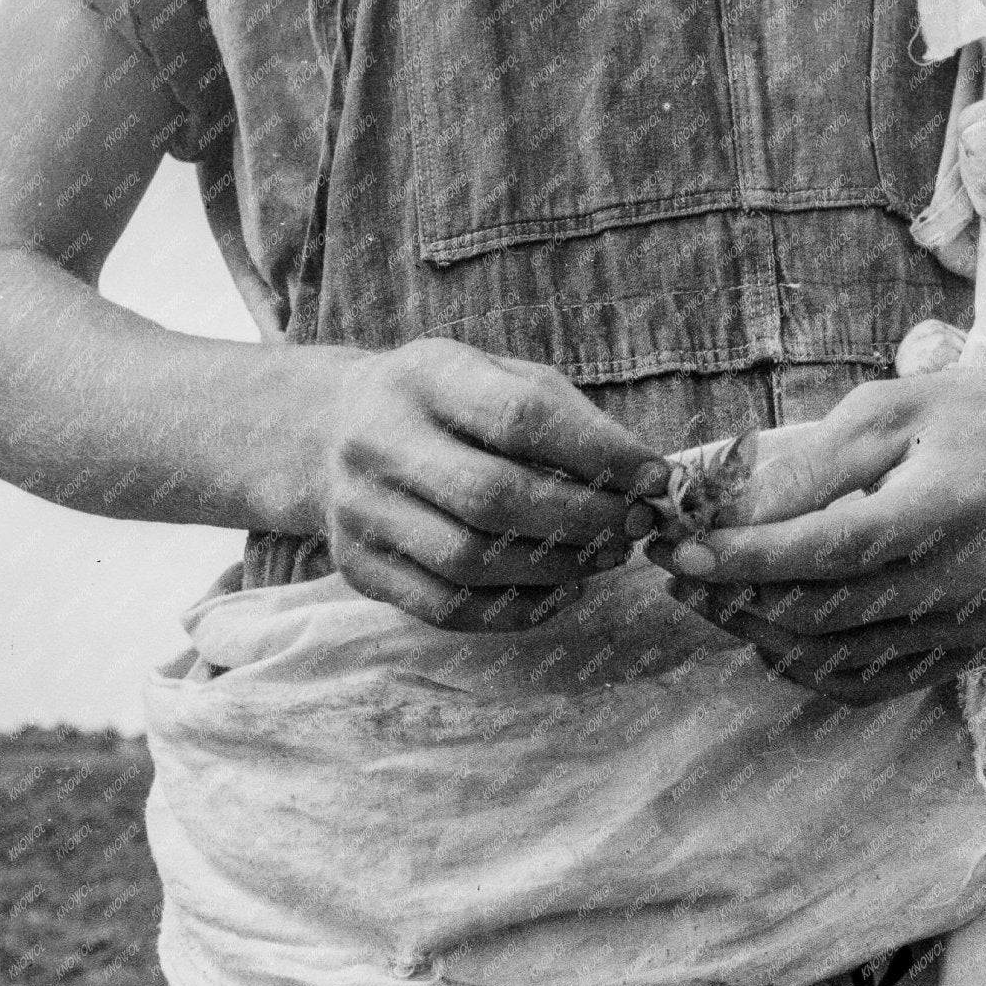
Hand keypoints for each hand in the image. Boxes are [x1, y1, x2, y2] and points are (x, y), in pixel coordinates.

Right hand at [322, 339, 670, 629]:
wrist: (330, 432)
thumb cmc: (446, 408)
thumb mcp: (496, 379)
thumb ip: (567, 419)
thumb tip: (648, 478)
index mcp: (425, 376)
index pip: (520, 417)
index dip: (598, 454)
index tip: (655, 476)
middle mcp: (380, 441)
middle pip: (493, 497)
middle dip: (583, 520)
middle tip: (635, 528)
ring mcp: (361, 510)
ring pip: (470, 561)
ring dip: (556, 568)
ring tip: (604, 557)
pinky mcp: (359, 568)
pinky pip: (448, 607)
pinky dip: (517, 610)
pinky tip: (560, 591)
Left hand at [646, 365, 985, 701]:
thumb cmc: (968, 418)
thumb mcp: (889, 410)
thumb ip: (812, 463)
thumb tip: (728, 512)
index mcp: (947, 510)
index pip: (828, 550)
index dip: (745, 558)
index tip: (678, 550)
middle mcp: (962, 582)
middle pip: (820, 614)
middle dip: (733, 596)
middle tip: (674, 572)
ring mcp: (967, 628)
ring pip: (833, 657)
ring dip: (755, 632)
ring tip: (705, 597)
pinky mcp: (964, 653)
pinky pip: (864, 682)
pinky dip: (803, 663)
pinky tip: (763, 629)